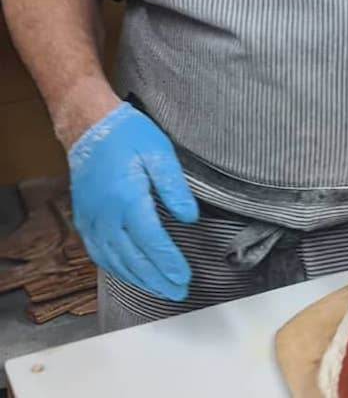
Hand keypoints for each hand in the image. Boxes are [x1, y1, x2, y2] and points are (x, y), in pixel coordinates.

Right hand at [68, 103, 198, 300]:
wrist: (90, 126)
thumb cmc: (129, 135)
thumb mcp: (159, 153)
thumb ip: (174, 188)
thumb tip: (189, 218)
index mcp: (128, 199)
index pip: (152, 241)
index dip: (168, 263)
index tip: (184, 278)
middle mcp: (107, 215)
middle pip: (133, 257)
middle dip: (157, 278)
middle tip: (177, 293)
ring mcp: (92, 219)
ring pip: (114, 259)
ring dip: (137, 278)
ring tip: (158, 289)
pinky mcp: (84, 218)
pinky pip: (98, 252)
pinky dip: (115, 268)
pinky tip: (128, 274)